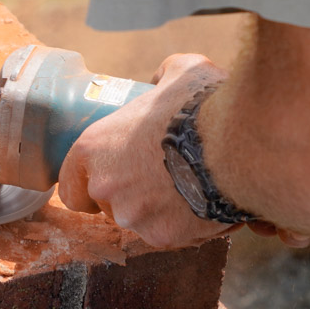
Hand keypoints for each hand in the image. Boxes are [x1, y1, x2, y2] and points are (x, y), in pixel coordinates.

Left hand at [58, 53, 236, 247]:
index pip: (71, 189)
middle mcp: (105, 187)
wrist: (238, 140)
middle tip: (165, 177)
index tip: (111, 184)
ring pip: (143, 222)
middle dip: (135, 197)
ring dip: (163, 211)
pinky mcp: (162, 236)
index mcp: (93, 149)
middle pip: (110, 207)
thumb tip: (162, 81)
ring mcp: (132, 216)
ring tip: (193, 186)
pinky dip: (190, 224)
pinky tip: (209, 201)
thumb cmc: (203, 104)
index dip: (89, 189)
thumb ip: (161, 79)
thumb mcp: (179, 72)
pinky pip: (174, 235)